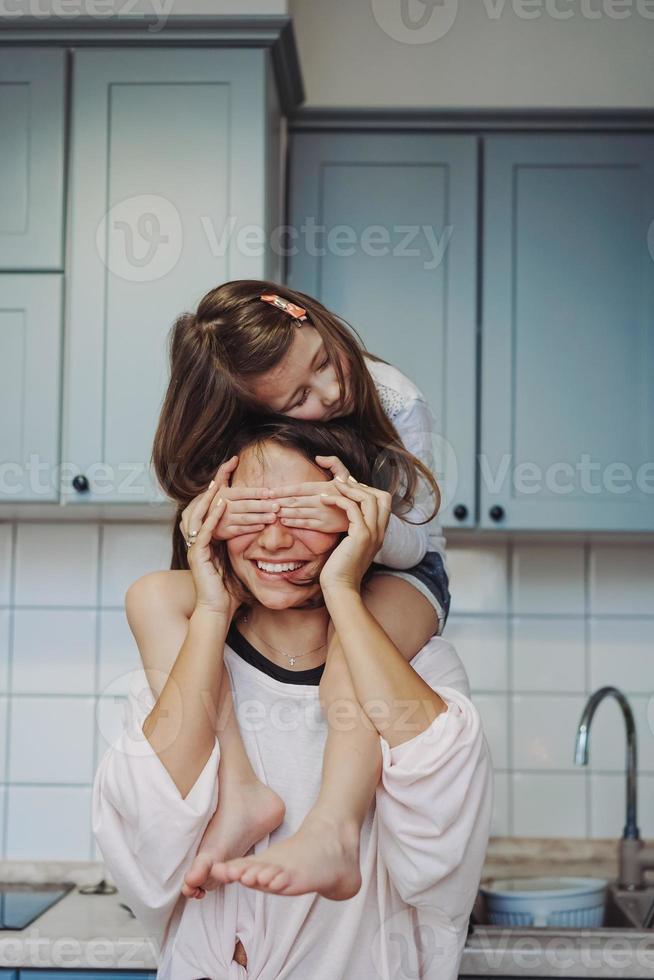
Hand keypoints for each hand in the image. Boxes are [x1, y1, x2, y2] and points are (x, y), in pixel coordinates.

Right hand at [179, 457, 278, 543]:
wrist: (202, 520)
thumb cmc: (215, 500)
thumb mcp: (218, 485)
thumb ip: (225, 471)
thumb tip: (235, 458)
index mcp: (224, 494)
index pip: (242, 492)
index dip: (256, 492)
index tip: (270, 492)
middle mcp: (224, 506)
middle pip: (246, 506)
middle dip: (262, 506)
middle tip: (277, 506)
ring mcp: (224, 520)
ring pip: (245, 519)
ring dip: (260, 518)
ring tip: (273, 517)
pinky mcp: (225, 532)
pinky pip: (240, 530)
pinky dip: (251, 529)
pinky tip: (262, 526)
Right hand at [181, 480, 236, 617]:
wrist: (217, 610)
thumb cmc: (229, 591)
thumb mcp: (238, 563)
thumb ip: (243, 549)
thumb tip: (264, 538)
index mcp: (206, 541)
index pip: (212, 510)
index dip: (220, 493)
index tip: (229, 475)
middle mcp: (197, 541)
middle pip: (202, 507)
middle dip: (214, 488)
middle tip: (223, 470)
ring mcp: (195, 547)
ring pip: (200, 516)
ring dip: (211, 498)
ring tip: (220, 483)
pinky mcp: (197, 555)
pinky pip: (204, 531)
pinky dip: (213, 517)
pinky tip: (222, 505)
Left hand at [266, 455, 353, 532]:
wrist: (364, 514)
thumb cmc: (351, 493)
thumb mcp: (345, 474)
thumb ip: (333, 462)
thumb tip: (318, 458)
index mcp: (324, 487)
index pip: (299, 488)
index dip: (283, 490)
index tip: (269, 491)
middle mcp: (322, 500)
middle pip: (295, 500)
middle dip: (278, 501)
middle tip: (263, 502)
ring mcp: (322, 514)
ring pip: (298, 512)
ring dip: (282, 512)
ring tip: (270, 511)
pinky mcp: (324, 526)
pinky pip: (305, 524)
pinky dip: (293, 522)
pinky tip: (283, 520)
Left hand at [318, 478, 391, 593]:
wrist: (340, 588)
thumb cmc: (340, 570)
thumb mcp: (351, 548)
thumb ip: (355, 534)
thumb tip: (348, 524)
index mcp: (379, 533)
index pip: (384, 503)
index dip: (368, 490)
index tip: (349, 486)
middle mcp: (380, 532)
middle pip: (382, 496)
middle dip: (361, 485)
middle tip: (341, 481)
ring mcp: (373, 533)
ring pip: (369, 499)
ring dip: (349, 488)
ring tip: (332, 485)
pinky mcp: (361, 536)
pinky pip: (352, 508)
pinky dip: (338, 499)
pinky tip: (324, 500)